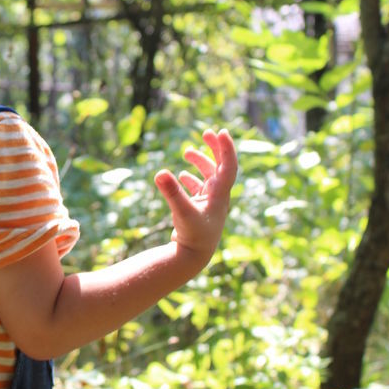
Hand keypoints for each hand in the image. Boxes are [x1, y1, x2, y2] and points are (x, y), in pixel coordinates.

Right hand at [154, 129, 237, 265]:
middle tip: (206, 133)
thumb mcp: (181, 212)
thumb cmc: (192, 236)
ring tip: (187, 152)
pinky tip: (181, 176)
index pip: (228, 166)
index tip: (220, 132)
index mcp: (220, 194)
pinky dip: (192, 179)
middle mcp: (218, 197)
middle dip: (215, 149)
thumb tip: (160, 172)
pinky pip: (200, 188)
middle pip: (221, 167)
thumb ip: (171, 192)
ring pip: (209, 177)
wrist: (192, 257)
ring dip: (201, 162)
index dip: (226, 148)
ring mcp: (210, 203)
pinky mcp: (200, 210)